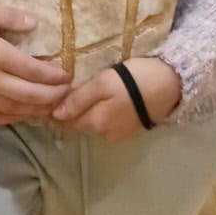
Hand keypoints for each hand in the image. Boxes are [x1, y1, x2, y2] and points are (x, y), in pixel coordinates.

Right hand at [0, 0, 71, 126]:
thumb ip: (4, 15)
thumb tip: (34, 22)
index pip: (34, 72)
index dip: (55, 77)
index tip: (68, 77)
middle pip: (28, 97)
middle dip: (51, 98)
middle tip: (66, 97)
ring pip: (11, 113)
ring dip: (32, 112)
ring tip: (46, 109)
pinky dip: (6, 119)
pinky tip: (12, 116)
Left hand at [52, 58, 182, 143]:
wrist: (171, 85)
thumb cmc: (133, 80)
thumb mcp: (103, 84)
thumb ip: (79, 99)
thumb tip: (55, 115)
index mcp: (97, 123)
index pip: (66, 122)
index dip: (54, 112)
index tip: (43, 99)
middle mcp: (106, 134)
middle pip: (79, 124)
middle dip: (67, 113)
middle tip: (55, 95)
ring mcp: (120, 133)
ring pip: (93, 124)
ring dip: (83, 113)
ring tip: (75, 96)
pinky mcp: (132, 127)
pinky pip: (107, 122)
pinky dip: (98, 113)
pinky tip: (98, 101)